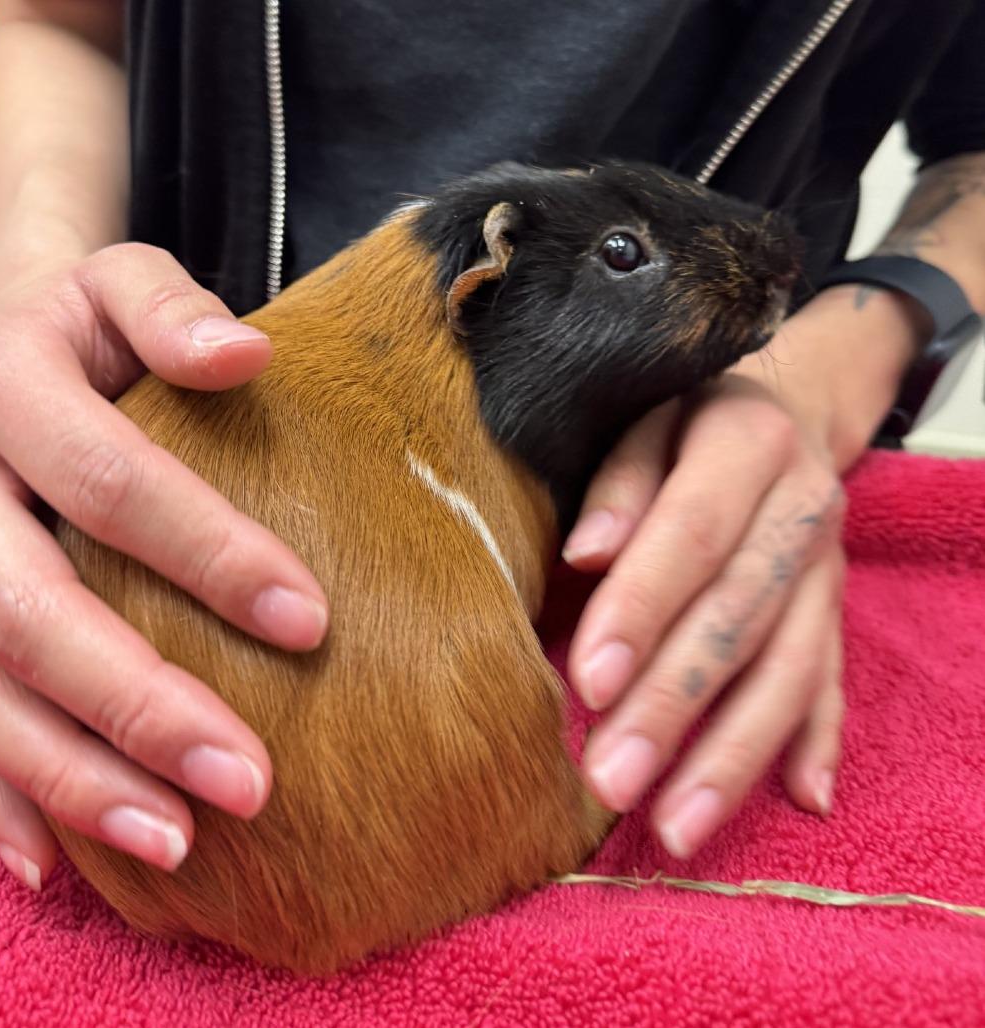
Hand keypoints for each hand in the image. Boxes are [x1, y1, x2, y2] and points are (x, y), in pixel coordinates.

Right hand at [0, 245, 327, 888]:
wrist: (2, 357)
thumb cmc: (91, 333)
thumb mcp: (125, 286)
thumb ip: (173, 312)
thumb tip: (245, 358)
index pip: (109, 481)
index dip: (207, 554)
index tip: (310, 625)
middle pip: (29, 608)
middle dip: (140, 704)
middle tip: (249, 780)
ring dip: (72, 777)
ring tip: (177, 843)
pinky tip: (63, 859)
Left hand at [564, 370, 845, 860]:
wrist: (778, 409)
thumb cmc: (682, 419)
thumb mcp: (645, 416)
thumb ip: (619, 482)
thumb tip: (586, 554)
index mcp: (750, 443)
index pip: (693, 535)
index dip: (642, 610)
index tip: (588, 685)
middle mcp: (803, 508)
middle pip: (738, 618)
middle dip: (674, 705)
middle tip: (611, 780)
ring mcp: (827, 568)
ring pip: (789, 669)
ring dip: (734, 754)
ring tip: (678, 827)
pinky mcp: (836, 610)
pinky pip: (832, 679)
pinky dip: (818, 740)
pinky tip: (802, 801)